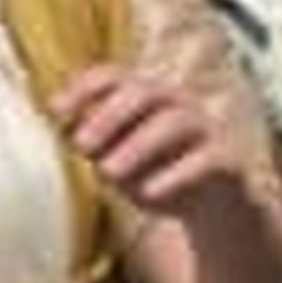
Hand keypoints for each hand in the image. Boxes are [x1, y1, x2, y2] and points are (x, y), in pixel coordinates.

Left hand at [50, 63, 239, 217]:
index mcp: (144, 95)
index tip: (55, 112)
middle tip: (82, 145)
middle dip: (109, 116)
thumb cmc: (151, 173)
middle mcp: (176, 102)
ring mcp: (204, 128)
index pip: (112, 76)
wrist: (209, 206)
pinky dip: (175, 175)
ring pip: (174, 123)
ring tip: (108, 173)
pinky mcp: (226, 158)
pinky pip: (205, 160)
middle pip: (144, 92)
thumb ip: (89, 143)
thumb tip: (61, 130)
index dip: (83, 88)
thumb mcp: (113, 159)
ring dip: (137, 146)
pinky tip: (149, 193)